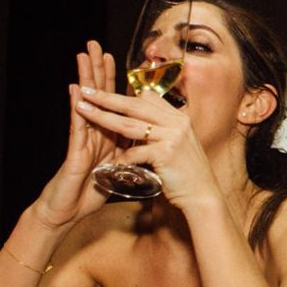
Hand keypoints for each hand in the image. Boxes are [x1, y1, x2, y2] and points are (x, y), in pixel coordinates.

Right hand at [32, 44, 120, 228]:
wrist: (66, 213)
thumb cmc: (87, 193)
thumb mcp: (114, 170)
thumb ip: (124, 155)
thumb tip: (142, 147)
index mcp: (104, 136)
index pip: (111, 103)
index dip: (112, 81)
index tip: (116, 58)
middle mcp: (92, 133)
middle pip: (97, 96)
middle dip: (97, 70)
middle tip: (95, 44)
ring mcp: (81, 139)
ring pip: (85, 103)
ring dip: (85, 79)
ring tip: (83, 55)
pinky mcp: (74, 152)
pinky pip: (77, 126)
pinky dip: (77, 107)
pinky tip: (76, 89)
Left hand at [74, 85, 217, 209]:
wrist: (203, 195)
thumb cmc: (187, 173)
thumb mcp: (178, 144)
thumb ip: (163, 130)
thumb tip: (143, 121)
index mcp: (178, 117)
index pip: (148, 97)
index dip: (125, 95)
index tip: (105, 92)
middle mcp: (177, 122)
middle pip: (135, 105)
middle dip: (108, 98)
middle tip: (87, 90)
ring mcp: (173, 136)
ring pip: (130, 124)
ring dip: (103, 117)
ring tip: (83, 110)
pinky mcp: (167, 153)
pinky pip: (136, 151)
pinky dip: (122, 159)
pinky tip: (111, 165)